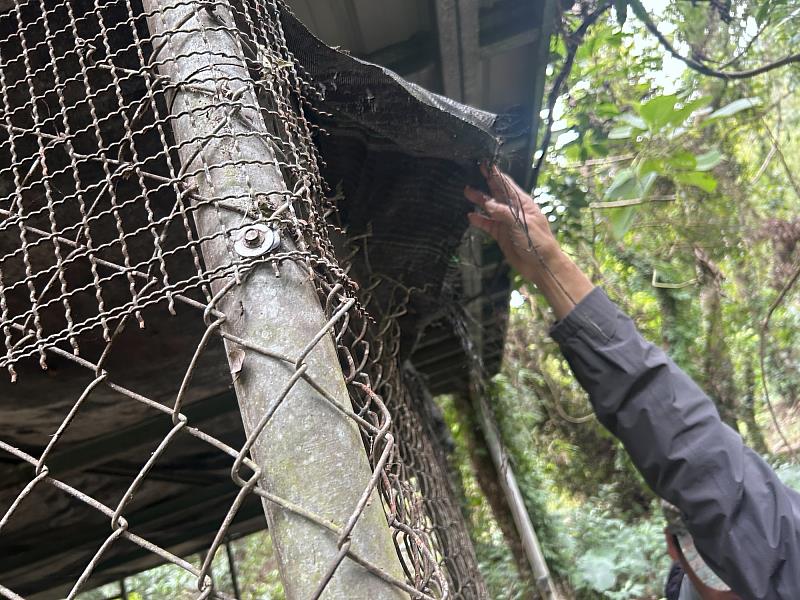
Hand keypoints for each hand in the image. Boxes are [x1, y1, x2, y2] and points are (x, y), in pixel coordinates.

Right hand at [464, 164, 558, 285]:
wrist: (541, 265)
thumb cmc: (538, 242)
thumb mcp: (522, 224)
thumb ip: (504, 213)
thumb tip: (487, 204)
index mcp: (523, 204)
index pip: (507, 185)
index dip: (496, 174)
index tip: (487, 164)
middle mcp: (513, 211)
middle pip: (497, 193)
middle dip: (487, 182)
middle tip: (476, 171)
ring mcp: (506, 222)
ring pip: (490, 208)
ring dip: (480, 200)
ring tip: (467, 192)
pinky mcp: (501, 234)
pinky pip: (488, 225)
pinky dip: (479, 221)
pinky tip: (470, 217)